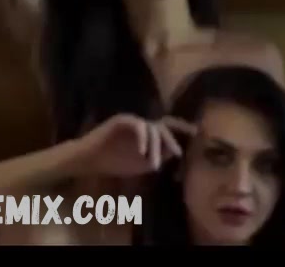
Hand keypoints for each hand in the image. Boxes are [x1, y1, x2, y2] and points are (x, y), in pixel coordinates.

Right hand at [72, 113, 196, 178]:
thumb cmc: (113, 162)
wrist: (88, 161)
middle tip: (177, 153)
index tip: (196, 133)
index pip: (168, 127)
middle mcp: (142, 124)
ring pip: (151, 128)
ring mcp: (132, 121)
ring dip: (155, 147)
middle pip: (163, 126)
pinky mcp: (121, 120)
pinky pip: (137, 125)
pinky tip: (143, 151)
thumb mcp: (141, 164)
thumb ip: (158, 157)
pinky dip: (142, 138)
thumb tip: (173, 152)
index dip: (182, 127)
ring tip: (153, 163)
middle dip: (171, 140)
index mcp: (148, 133)